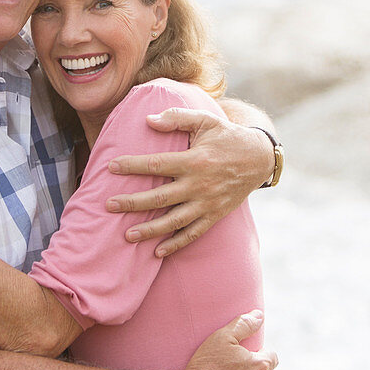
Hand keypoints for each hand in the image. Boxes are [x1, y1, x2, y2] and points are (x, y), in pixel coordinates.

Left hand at [105, 108, 272, 256]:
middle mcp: (200, 185)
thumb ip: (177, 118)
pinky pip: (193, 233)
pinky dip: (176, 244)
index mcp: (195, 160)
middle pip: (160, 197)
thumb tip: (148, 120)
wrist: (260, 159)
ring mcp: (208, 203)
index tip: (111, 167)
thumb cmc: (228, 136)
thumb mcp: (206, 120)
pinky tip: (157, 251)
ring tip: (127, 236)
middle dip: (133, 203)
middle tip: (109, 205)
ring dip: (150, 230)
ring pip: (174, 221)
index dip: (132, 166)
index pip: (157, 164)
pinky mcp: (215, 215)